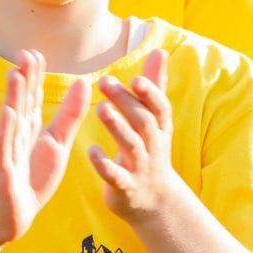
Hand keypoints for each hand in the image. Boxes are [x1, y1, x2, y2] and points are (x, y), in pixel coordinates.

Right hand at [0, 50, 89, 244]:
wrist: (11, 216)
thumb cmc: (31, 177)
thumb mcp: (56, 143)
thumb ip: (70, 114)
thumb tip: (84, 82)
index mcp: (29, 127)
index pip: (31, 97)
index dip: (34, 76)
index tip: (37, 52)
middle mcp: (15, 134)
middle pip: (20, 103)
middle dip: (23, 79)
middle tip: (26, 53)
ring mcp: (7, 150)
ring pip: (10, 120)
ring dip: (13, 98)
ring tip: (15, 75)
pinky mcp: (2, 169)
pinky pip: (4, 147)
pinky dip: (6, 129)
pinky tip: (9, 114)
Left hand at [88, 49, 182, 220]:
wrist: (153, 202)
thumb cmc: (150, 150)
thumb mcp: (155, 121)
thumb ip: (154, 87)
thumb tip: (160, 51)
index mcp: (160, 129)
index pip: (160, 108)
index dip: (151, 94)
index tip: (136, 78)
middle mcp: (153, 147)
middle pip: (144, 123)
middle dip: (127, 103)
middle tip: (105, 82)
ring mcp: (141, 168)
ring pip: (131, 146)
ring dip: (117, 127)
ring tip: (100, 109)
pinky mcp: (125, 188)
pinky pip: (116, 177)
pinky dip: (104, 165)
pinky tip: (91, 151)